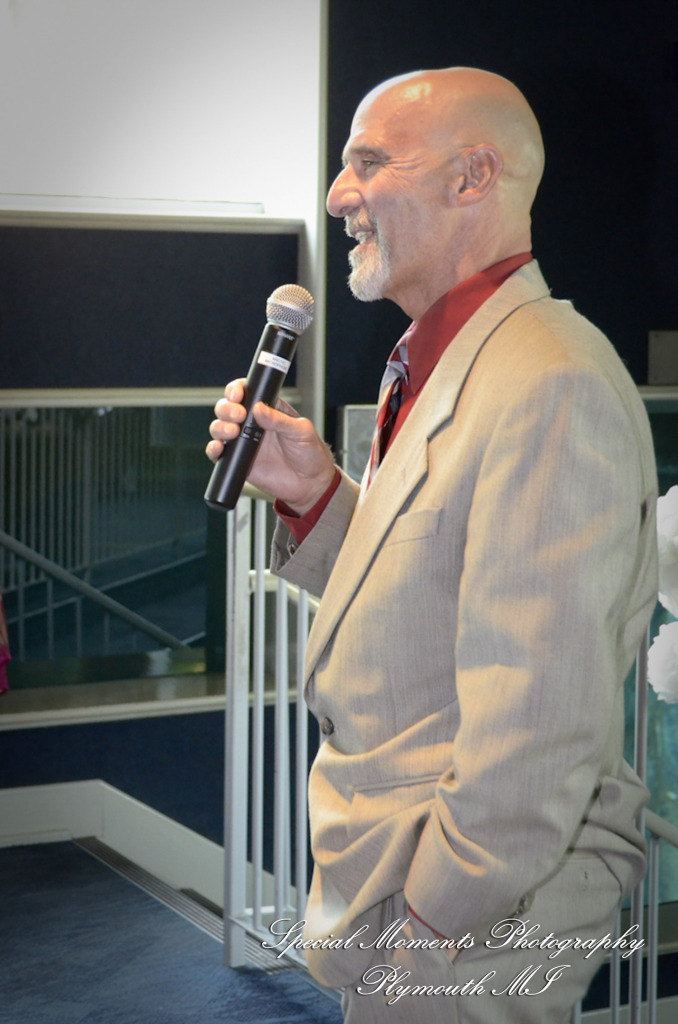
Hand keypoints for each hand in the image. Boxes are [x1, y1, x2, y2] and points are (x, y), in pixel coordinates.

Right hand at [206, 379, 336, 514]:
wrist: (310, 484)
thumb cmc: (310, 454)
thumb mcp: (301, 432)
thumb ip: (280, 420)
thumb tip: (259, 408)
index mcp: (268, 409)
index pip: (246, 392)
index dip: (236, 390)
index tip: (238, 395)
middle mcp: (252, 423)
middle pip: (227, 408)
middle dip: (227, 408)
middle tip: (238, 415)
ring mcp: (243, 442)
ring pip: (219, 427)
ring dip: (220, 427)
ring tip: (232, 432)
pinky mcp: (238, 461)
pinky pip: (219, 453)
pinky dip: (213, 449)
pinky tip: (219, 448)